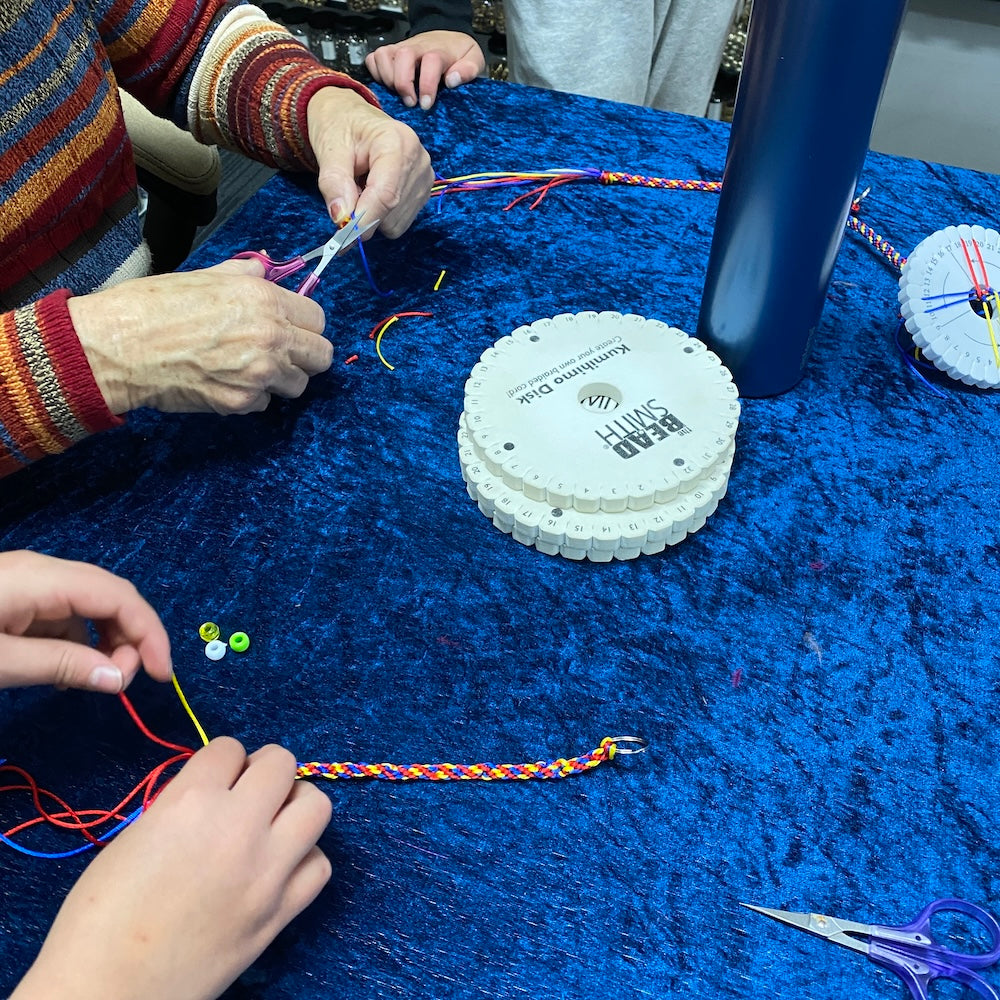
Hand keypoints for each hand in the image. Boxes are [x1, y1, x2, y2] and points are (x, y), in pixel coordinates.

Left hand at [0, 550, 170, 692]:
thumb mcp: (0, 661)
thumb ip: (60, 666)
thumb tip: (117, 679)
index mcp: (44, 579)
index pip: (118, 597)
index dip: (149, 634)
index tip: (160, 675)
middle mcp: (45, 571)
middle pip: (112, 596)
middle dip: (131, 637)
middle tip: (123, 681)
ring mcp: (32, 582)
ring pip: (91, 606)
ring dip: (107, 641)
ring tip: (97, 678)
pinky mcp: (20, 597)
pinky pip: (66, 615)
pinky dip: (80, 642)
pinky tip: (67, 671)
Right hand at [11, 739, 332, 999]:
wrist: (108, 992)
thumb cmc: (99, 918)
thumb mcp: (134, 837)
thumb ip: (180, 805)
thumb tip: (213, 793)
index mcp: (191, 802)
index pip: (229, 748)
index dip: (220, 762)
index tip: (213, 780)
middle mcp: (238, 827)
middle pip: (281, 763)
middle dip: (262, 771)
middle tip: (246, 794)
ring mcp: (268, 870)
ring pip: (316, 806)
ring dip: (294, 806)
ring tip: (270, 824)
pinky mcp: (282, 912)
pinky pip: (319, 865)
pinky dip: (304, 859)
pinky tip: (278, 868)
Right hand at [69, 258, 331, 415]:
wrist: (118, 346)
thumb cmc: (153, 307)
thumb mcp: (203, 277)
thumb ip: (243, 276)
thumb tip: (264, 268)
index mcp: (264, 299)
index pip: (318, 319)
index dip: (305, 324)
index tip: (292, 329)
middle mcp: (270, 336)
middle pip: (321, 357)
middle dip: (305, 356)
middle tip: (282, 354)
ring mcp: (259, 373)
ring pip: (298, 385)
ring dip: (281, 380)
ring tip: (250, 370)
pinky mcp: (241, 402)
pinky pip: (265, 404)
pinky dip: (250, 397)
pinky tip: (225, 382)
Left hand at [306, 86, 433, 237]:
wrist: (352, 117)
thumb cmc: (340, 127)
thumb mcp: (329, 148)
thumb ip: (333, 183)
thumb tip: (341, 218)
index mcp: (397, 142)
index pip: (386, 195)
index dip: (364, 221)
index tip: (343, 237)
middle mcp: (419, 160)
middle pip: (392, 212)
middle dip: (365, 215)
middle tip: (346, 197)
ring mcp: (425, 177)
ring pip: (396, 223)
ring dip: (373, 216)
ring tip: (361, 188)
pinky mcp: (424, 191)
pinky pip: (401, 222)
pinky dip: (382, 216)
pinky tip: (374, 192)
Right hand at [365, 31, 484, 109]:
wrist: (447, 40)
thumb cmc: (458, 55)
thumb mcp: (473, 60)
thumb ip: (468, 70)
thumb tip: (452, 80)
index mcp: (439, 50)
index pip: (431, 61)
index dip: (427, 84)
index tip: (427, 103)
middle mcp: (417, 47)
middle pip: (402, 56)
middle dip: (403, 83)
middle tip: (411, 102)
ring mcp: (400, 49)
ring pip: (383, 56)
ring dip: (388, 79)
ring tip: (399, 94)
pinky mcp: (390, 54)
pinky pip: (373, 60)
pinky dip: (376, 74)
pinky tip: (388, 85)